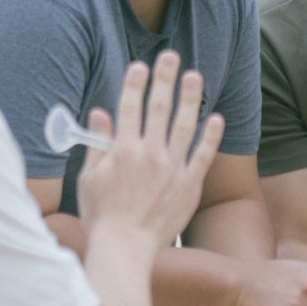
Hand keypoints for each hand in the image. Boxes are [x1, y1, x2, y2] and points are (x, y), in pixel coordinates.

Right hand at [76, 55, 223, 252]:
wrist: (125, 248)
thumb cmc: (102, 216)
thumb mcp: (90, 178)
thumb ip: (97, 145)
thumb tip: (99, 115)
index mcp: (122, 150)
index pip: (129, 107)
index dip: (135, 83)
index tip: (140, 65)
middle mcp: (149, 154)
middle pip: (159, 108)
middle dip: (165, 79)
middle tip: (171, 56)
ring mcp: (172, 169)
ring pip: (184, 126)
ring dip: (190, 98)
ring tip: (195, 77)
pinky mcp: (189, 186)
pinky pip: (203, 156)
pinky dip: (211, 136)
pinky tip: (216, 118)